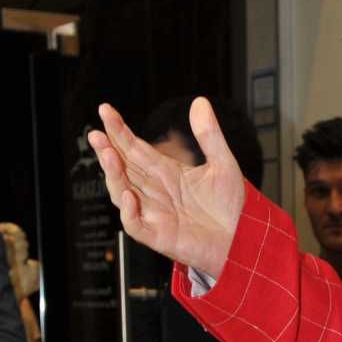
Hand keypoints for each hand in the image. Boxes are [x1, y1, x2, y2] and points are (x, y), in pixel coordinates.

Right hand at [88, 98, 243, 277]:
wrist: (246, 239)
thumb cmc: (233, 206)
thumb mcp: (223, 164)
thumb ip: (209, 135)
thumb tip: (200, 102)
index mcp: (167, 173)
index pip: (136, 148)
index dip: (119, 130)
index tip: (105, 110)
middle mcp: (156, 192)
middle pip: (124, 168)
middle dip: (108, 151)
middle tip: (95, 133)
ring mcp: (155, 214)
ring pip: (123, 193)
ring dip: (114, 175)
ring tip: (108, 155)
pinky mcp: (160, 236)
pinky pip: (136, 224)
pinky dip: (129, 212)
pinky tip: (130, 194)